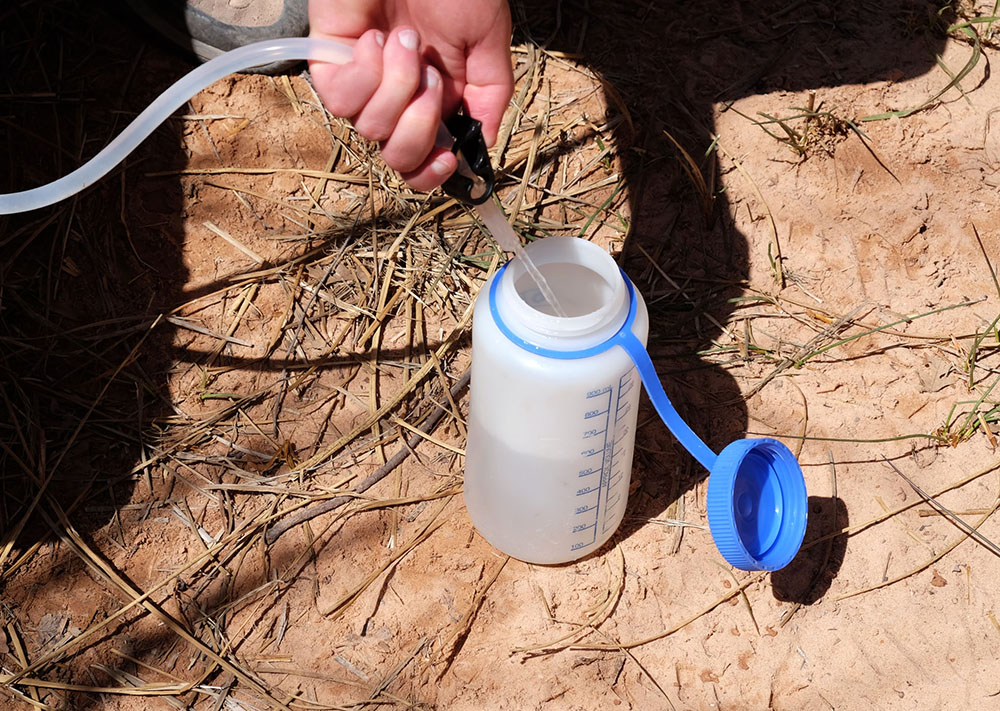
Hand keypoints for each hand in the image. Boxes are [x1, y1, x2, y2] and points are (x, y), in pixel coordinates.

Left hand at [309, 0, 513, 190]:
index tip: (449, 160)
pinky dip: (366, 70)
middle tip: (433, 78)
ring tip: (407, 40)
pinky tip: (375, 36)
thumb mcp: (488, 42)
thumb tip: (481, 146)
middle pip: (398, 158)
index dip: (431, 175)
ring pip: (372, 129)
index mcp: (435, 100)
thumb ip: (489, 95)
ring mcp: (363, 83)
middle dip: (419, 127)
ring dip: (398, 85)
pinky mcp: (330, 63)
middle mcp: (398, 99)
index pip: (422, 162)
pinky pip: (341, 99)